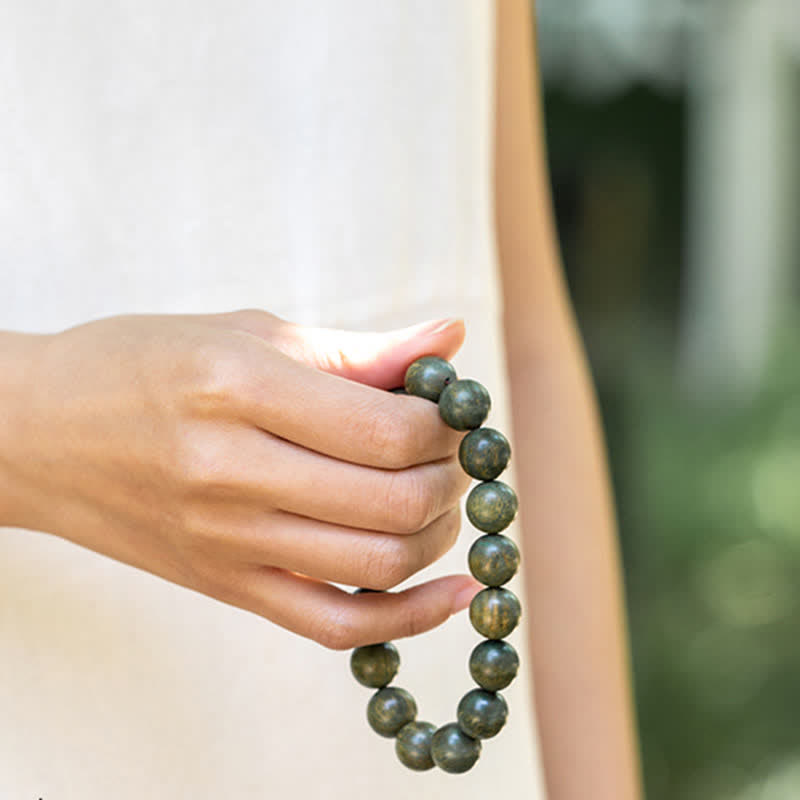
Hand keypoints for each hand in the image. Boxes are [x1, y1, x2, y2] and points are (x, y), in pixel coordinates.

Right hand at [2, 310, 478, 647]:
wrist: (40, 434)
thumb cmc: (144, 365)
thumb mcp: (248, 333)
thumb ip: (358, 349)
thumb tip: (451, 338)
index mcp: (236, 387)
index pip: (387, 429)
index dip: (445, 424)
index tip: (449, 411)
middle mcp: (229, 472)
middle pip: (394, 501)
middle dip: (450, 476)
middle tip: (449, 451)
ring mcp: (226, 542)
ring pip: (378, 564)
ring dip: (438, 532)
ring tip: (435, 496)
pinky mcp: (226, 587)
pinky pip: (335, 625)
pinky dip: (409, 616)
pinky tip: (451, 591)